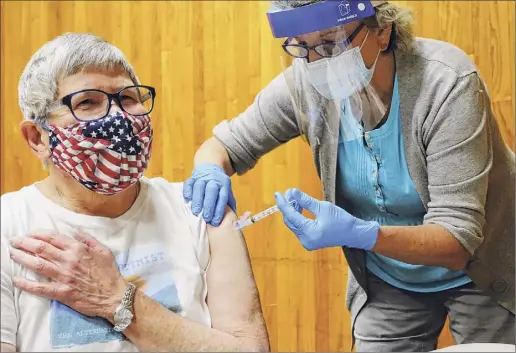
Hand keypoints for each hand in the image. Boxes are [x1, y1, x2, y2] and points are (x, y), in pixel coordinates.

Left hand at [9, 232, 125, 321]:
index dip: (38, 234)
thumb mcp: (104, 251)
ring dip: (22, 258)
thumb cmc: (110, 274)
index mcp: (78, 249)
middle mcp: (69, 261)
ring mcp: (64, 277)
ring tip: (13, 254)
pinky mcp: (62, 292)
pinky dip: (26, 284)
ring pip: (38, 264)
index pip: (53, 237)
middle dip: (25, 243)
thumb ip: (89, 240)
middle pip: (41, 248)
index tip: (30, 233)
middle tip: (15, 241)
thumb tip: (75, 231)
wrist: (114, 296)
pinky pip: (40, 287)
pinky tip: (16, 280)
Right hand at [183, 163, 236, 225]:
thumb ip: (229, 203)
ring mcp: (202, 178)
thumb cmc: (219, 185)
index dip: (219, 209)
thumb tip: (233, 219)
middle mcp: (213, 180)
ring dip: (197, 200)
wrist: (210, 167)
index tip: (215, 221)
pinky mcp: (192, 177)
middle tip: (206, 218)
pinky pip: (189, 184)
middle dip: (209, 205)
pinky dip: (187, 192)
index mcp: (224, 184)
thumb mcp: (227, 191)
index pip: (222, 197)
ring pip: (199, 187)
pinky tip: (188, 200)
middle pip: (211, 191)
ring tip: (196, 212)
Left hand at [274, 188, 379, 250]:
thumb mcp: (323, 207)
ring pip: (294, 224)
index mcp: (309, 233)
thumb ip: (305, 201)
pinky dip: (298, 217)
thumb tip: (292, 192)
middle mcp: (305, 240)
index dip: (283, 204)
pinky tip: (300, 207)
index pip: (291, 216)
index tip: (277, 194)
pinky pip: (299, 228)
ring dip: (293, 211)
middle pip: (290, 221)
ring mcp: (307, 242)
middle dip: (288, 207)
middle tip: (289, 193)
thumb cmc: (342, 220)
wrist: (354, 233)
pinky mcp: (310, 241)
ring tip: (295, 198)